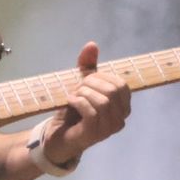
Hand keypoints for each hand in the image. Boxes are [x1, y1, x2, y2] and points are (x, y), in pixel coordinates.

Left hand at [45, 41, 130, 164]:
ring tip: (73, 94)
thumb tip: (92, 44)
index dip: (102, 77)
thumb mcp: (82, 84)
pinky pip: (91, 112)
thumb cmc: (74, 110)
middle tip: (77, 87)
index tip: (86, 79)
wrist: (57, 134)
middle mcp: (120, 119)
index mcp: (122, 106)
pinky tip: (70, 101)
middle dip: (92, 83)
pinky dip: (78, 102)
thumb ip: (88, 65)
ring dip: (84, 93)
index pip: (121, 84)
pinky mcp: (94, 134)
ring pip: (103, 102)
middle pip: (113, 91)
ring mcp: (108, 129)